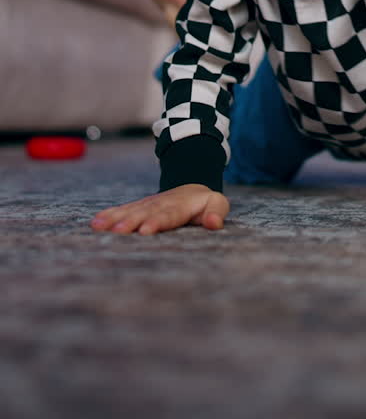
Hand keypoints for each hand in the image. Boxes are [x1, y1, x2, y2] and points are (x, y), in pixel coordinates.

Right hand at [90, 185, 229, 235]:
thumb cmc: (206, 203)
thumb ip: (216, 213)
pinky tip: (96, 223)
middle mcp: (161, 203)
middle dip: (130, 222)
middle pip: (145, 213)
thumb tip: (214, 223)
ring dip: (115, 219)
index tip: (144, 231)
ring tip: (99, 226)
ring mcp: (148, 204)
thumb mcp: (217, 204)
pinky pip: (124, 209)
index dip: (156, 222)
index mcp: (180, 206)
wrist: (192, 187)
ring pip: (131, 211)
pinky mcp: (139, 207)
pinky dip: (110, 215)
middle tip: (116, 232)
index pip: (168, 215)